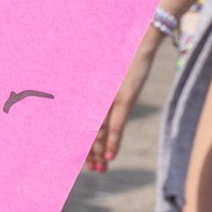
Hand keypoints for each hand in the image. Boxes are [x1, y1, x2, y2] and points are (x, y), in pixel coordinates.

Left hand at [85, 25, 162, 170]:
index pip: (80, 121)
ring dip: (98, 152)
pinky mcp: (123, 99)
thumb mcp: (103, 75)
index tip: (76, 155)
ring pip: (100, 132)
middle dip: (87, 150)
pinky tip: (110, 157)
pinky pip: (116, 125)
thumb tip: (80, 102)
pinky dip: (113, 142)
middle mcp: (94, 97)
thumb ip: (93, 91)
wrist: (135, 42)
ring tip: (97, 169)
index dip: (78, 139)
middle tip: (88, 168)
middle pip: (87, 130)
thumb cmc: (118, 57)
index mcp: (88, 93)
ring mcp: (108, 99)